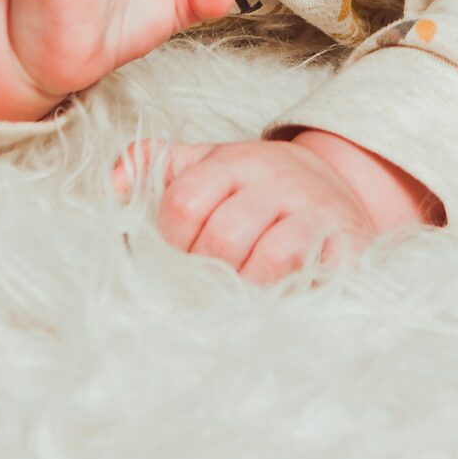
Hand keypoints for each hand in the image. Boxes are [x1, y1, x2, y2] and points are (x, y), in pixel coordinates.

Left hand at [114, 135, 396, 285]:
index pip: (183, 203)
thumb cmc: (258, 188)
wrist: (339, 187)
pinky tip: (275, 296)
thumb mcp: (208, 166)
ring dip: (246, 286)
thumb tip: (111, 184)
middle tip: (211, 278)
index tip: (183, 250)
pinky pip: (310, 278)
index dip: (173, 239)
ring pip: (266, 262)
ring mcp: (314, 211)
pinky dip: (285, 295)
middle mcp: (276, 179)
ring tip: (242, 288)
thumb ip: (155, 167)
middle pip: (222, 238)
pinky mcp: (346, 243)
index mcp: (234, 161)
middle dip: (208, 269)